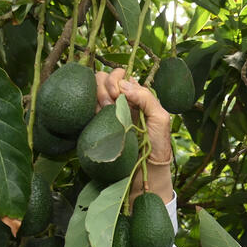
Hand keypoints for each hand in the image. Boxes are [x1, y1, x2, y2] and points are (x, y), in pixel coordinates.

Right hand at [95, 67, 174, 202]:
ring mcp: (105, 113)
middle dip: (106, 84)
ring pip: (92, 90)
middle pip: (103, 78)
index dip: (118, 78)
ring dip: (97, 94)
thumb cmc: (156, 146)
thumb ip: (147, 98)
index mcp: (135, 97)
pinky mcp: (95, 124)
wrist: (144, 171)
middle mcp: (119, 102)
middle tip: (112, 101)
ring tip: (105, 109)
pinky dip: (88, 106)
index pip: (121, 75)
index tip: (121, 94)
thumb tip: (124, 84)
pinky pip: (85, 108)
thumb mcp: (161, 119)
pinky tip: (96, 114)